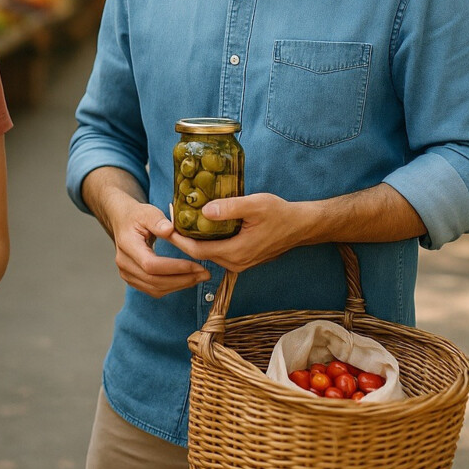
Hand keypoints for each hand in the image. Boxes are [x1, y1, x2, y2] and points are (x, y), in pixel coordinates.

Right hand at [106, 199, 209, 296]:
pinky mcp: (133, 279)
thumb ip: (158, 220)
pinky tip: (187, 280)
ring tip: (200, 277)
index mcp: (127, 244)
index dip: (174, 268)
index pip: (151, 264)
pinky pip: (154, 290)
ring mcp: (127, 273)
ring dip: (180, 285)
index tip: (196, 265)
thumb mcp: (148, 212)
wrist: (123, 222)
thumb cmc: (137, 216)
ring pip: (155, 289)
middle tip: (204, 274)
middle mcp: (124, 263)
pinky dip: (172, 287)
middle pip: (154, 280)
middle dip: (182, 279)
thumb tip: (170, 230)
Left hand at [168, 192, 310, 272]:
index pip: (196, 251)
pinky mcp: (243, 258)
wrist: (301, 226)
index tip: (167, 225)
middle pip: (199, 254)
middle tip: (171, 219)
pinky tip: (201, 226)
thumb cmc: (280, 214)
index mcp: (236, 252)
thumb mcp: (255, 205)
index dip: (179, 239)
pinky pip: (218, 252)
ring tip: (182, 220)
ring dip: (194, 240)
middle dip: (183, 238)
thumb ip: (229, 208)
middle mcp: (235, 263)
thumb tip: (204, 211)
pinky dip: (207, 241)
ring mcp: (240, 263)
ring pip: (208, 254)